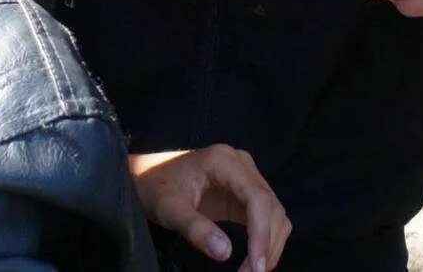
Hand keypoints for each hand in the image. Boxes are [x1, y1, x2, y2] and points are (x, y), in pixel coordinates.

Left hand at [129, 146, 288, 270]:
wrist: (147, 175)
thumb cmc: (155, 188)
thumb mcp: (169, 209)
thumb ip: (195, 229)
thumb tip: (226, 254)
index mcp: (225, 161)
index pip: (257, 198)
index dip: (262, 234)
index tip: (257, 266)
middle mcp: (242, 164)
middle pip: (271, 207)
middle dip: (267, 245)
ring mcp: (246, 177)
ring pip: (274, 213)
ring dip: (269, 245)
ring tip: (252, 271)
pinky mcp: (244, 192)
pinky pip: (264, 217)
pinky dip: (264, 240)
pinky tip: (253, 259)